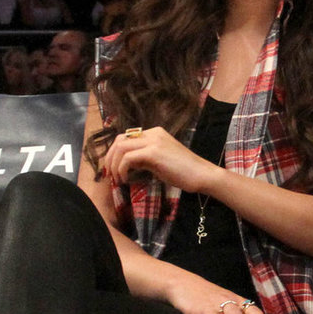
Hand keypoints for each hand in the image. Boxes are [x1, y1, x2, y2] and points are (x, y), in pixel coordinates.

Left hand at [103, 126, 220, 194]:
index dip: (115, 153)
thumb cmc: (184, 172)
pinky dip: (121, 170)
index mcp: (155, 133)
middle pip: (119, 140)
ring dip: (114, 164)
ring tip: (117, 178)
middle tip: (110, 174)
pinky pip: (127, 158)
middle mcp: (153, 133)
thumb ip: (144, 158)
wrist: (202, 175)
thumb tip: (127, 164)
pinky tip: (125, 180)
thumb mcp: (160, 161)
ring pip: (120, 147)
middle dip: (110, 158)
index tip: (113, 169)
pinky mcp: (153, 152)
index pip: (126, 138)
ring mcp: (153, 141)